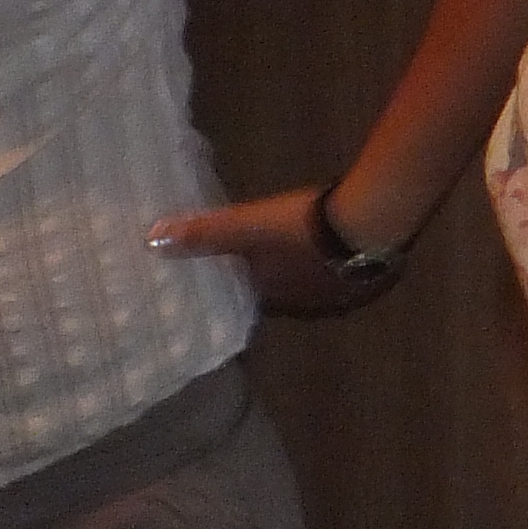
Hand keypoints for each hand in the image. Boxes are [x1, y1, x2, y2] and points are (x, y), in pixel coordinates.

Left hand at [146, 185, 397, 315]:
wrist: (372, 221)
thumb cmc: (304, 229)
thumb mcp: (249, 226)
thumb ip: (206, 233)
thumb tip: (152, 239)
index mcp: (279, 300)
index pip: (252, 305)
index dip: (242, 290)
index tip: (233, 279)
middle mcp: (312, 307)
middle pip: (287, 298)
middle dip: (277, 282)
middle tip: (265, 263)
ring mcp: (347, 296)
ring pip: (319, 288)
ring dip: (310, 274)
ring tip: (300, 254)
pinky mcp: (375, 279)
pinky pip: (349, 276)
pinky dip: (340, 265)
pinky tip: (340, 246)